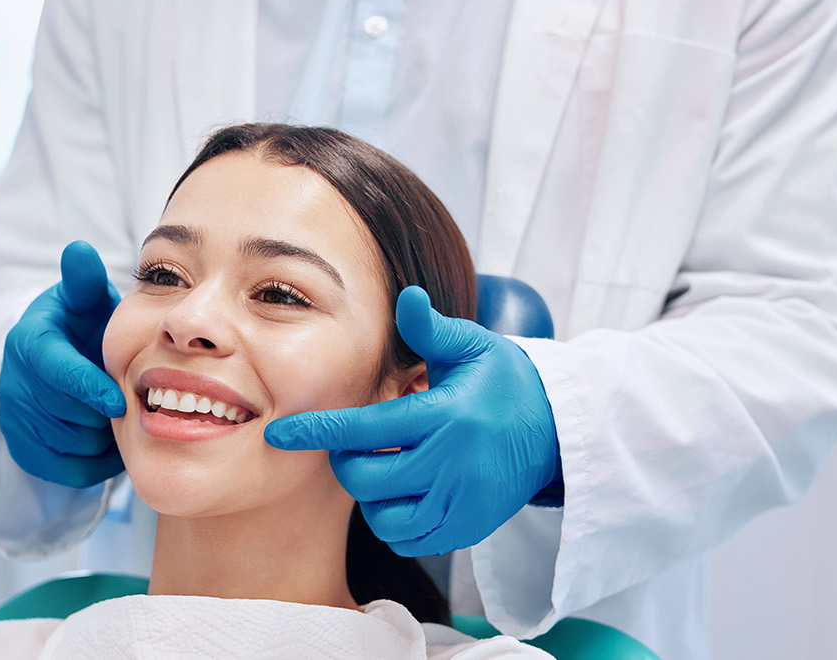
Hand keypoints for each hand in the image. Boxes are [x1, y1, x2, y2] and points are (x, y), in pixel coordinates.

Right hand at [0, 240, 128, 487]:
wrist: (54, 361)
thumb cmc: (80, 327)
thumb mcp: (84, 300)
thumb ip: (85, 281)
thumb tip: (80, 250)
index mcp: (28, 342)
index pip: (57, 373)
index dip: (89, 389)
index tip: (119, 401)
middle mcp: (13, 382)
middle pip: (68, 414)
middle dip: (102, 412)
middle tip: (128, 401)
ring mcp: (14, 418)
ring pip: (70, 444)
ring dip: (102, 436)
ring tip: (117, 417)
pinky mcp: (21, 448)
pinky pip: (65, 470)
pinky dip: (94, 462)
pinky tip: (106, 439)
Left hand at [263, 286, 562, 557]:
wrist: (557, 432)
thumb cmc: (505, 383)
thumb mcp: (474, 347)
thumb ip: (432, 329)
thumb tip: (406, 296)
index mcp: (445, 416)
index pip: (365, 429)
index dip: (317, 432)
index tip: (279, 433)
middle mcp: (451, 465)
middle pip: (366, 479)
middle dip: (347, 462)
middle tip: (358, 444)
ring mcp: (460, 503)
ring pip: (383, 516)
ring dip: (371, 494)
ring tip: (386, 467)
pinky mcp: (467, 528)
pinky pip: (410, 539)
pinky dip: (395, 521)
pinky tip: (404, 493)